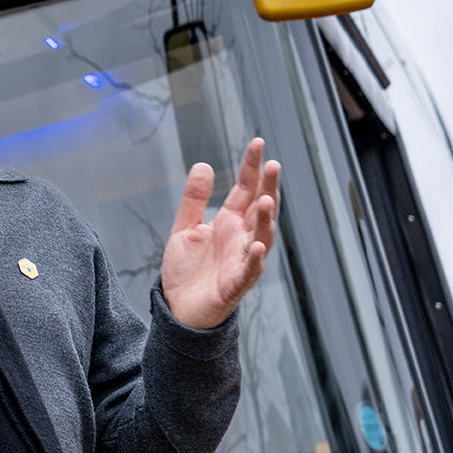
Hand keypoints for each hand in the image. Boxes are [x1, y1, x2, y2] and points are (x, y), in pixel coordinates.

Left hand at [160, 138, 280, 328]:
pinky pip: (248, 272)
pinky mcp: (234, 285)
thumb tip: (203, 165)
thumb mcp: (184, 228)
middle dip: (268, 188)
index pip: (245, 190)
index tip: (257, 143)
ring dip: (265, 220)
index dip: (252, 167)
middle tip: (273, 164)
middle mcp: (241, 239)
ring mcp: (241, 261)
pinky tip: (257, 247)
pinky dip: (254, 260)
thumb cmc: (187, 271)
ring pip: (261, 238)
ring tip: (267, 200)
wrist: (179, 309)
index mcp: (230, 223)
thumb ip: (194, 199)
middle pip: (260, 209)